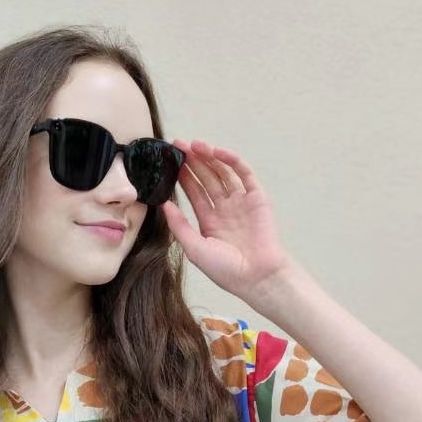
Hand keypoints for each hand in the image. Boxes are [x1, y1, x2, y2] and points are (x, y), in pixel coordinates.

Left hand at [161, 140, 294, 302]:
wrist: (257, 277)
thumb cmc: (226, 270)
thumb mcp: (194, 248)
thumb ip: (179, 225)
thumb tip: (163, 204)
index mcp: (209, 221)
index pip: (194, 192)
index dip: (183, 176)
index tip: (170, 160)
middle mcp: (225, 209)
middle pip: (207, 178)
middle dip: (193, 162)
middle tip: (179, 145)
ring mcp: (241, 202)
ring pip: (224, 173)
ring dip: (210, 157)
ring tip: (195, 145)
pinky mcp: (257, 198)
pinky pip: (244, 174)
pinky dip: (232, 161)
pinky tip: (217, 153)